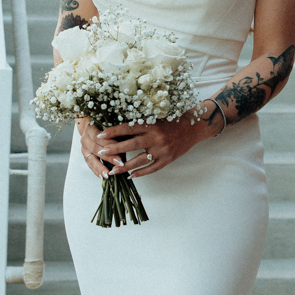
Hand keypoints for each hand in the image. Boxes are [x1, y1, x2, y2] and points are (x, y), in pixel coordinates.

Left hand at [78, 112, 208, 177]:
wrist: (193, 128)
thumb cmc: (172, 121)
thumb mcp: (156, 119)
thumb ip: (140, 126)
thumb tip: (119, 132)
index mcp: (151, 125)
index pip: (128, 128)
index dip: (113, 132)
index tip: (100, 135)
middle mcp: (156, 137)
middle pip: (131, 144)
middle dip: (114, 149)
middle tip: (101, 153)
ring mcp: (162, 150)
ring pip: (140, 160)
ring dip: (125, 166)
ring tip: (112, 171)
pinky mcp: (168, 159)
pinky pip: (152, 168)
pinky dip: (141, 173)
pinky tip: (131, 176)